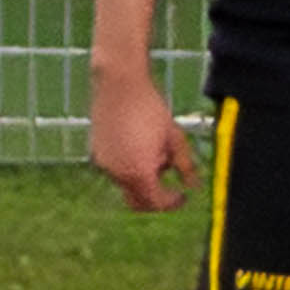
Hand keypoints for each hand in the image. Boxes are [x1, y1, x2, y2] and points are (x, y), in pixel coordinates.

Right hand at [88, 66, 199, 212]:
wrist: (120, 86)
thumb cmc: (151, 110)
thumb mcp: (175, 138)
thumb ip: (185, 166)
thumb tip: (193, 186)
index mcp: (139, 172)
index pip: (155, 202)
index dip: (171, 203)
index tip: (183, 196)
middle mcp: (117, 172)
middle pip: (137, 201)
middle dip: (155, 199)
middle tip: (171, 188)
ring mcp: (103, 163)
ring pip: (127, 185)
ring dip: (143, 180)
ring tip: (156, 149)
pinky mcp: (96, 153)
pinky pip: (116, 171)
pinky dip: (130, 169)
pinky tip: (140, 144)